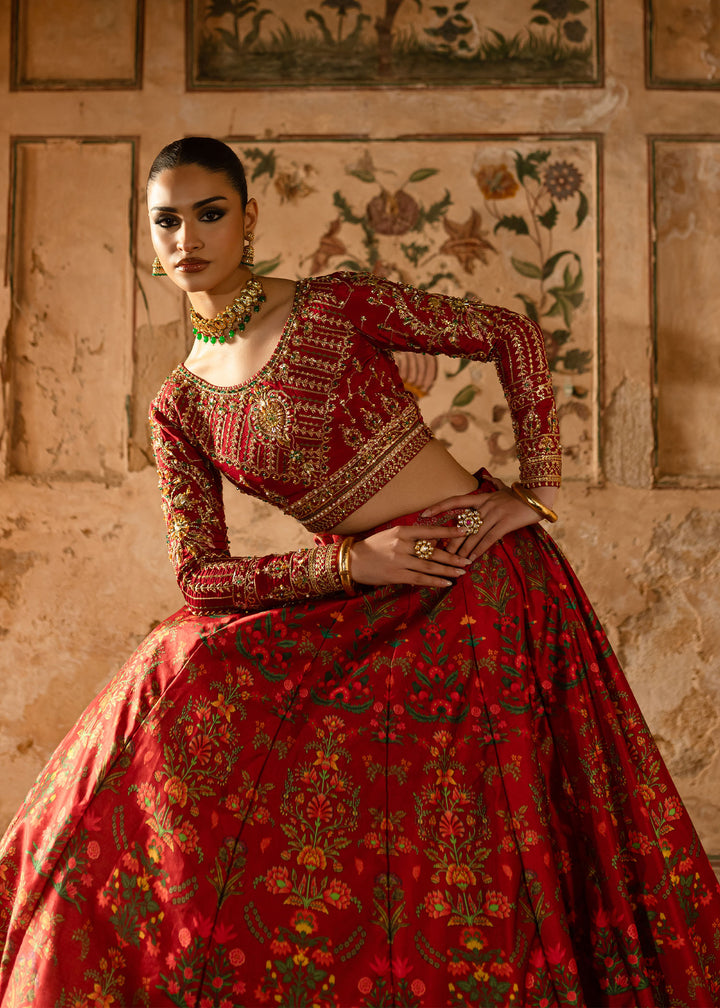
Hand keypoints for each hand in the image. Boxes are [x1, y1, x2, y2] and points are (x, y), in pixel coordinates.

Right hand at [350, 524, 470, 587]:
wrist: (352, 561)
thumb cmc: (374, 547)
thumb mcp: (391, 535)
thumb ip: (411, 537)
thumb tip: (434, 540)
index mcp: (402, 531)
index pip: (430, 530)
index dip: (449, 531)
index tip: (465, 530)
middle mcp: (402, 544)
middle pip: (433, 550)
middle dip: (452, 556)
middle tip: (468, 559)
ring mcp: (399, 561)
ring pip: (429, 566)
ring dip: (447, 570)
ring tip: (461, 572)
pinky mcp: (396, 575)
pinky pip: (420, 579)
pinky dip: (434, 581)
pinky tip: (446, 583)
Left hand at [420, 481, 554, 560]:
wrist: (539, 496)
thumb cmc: (520, 496)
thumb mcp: (503, 490)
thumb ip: (492, 487)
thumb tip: (485, 480)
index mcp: (481, 497)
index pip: (455, 501)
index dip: (438, 507)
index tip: (423, 513)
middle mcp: (485, 505)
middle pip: (462, 524)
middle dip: (449, 539)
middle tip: (438, 550)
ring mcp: (495, 514)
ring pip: (473, 534)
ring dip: (463, 549)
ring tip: (453, 560)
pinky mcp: (505, 523)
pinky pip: (488, 539)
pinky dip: (479, 550)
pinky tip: (471, 558)